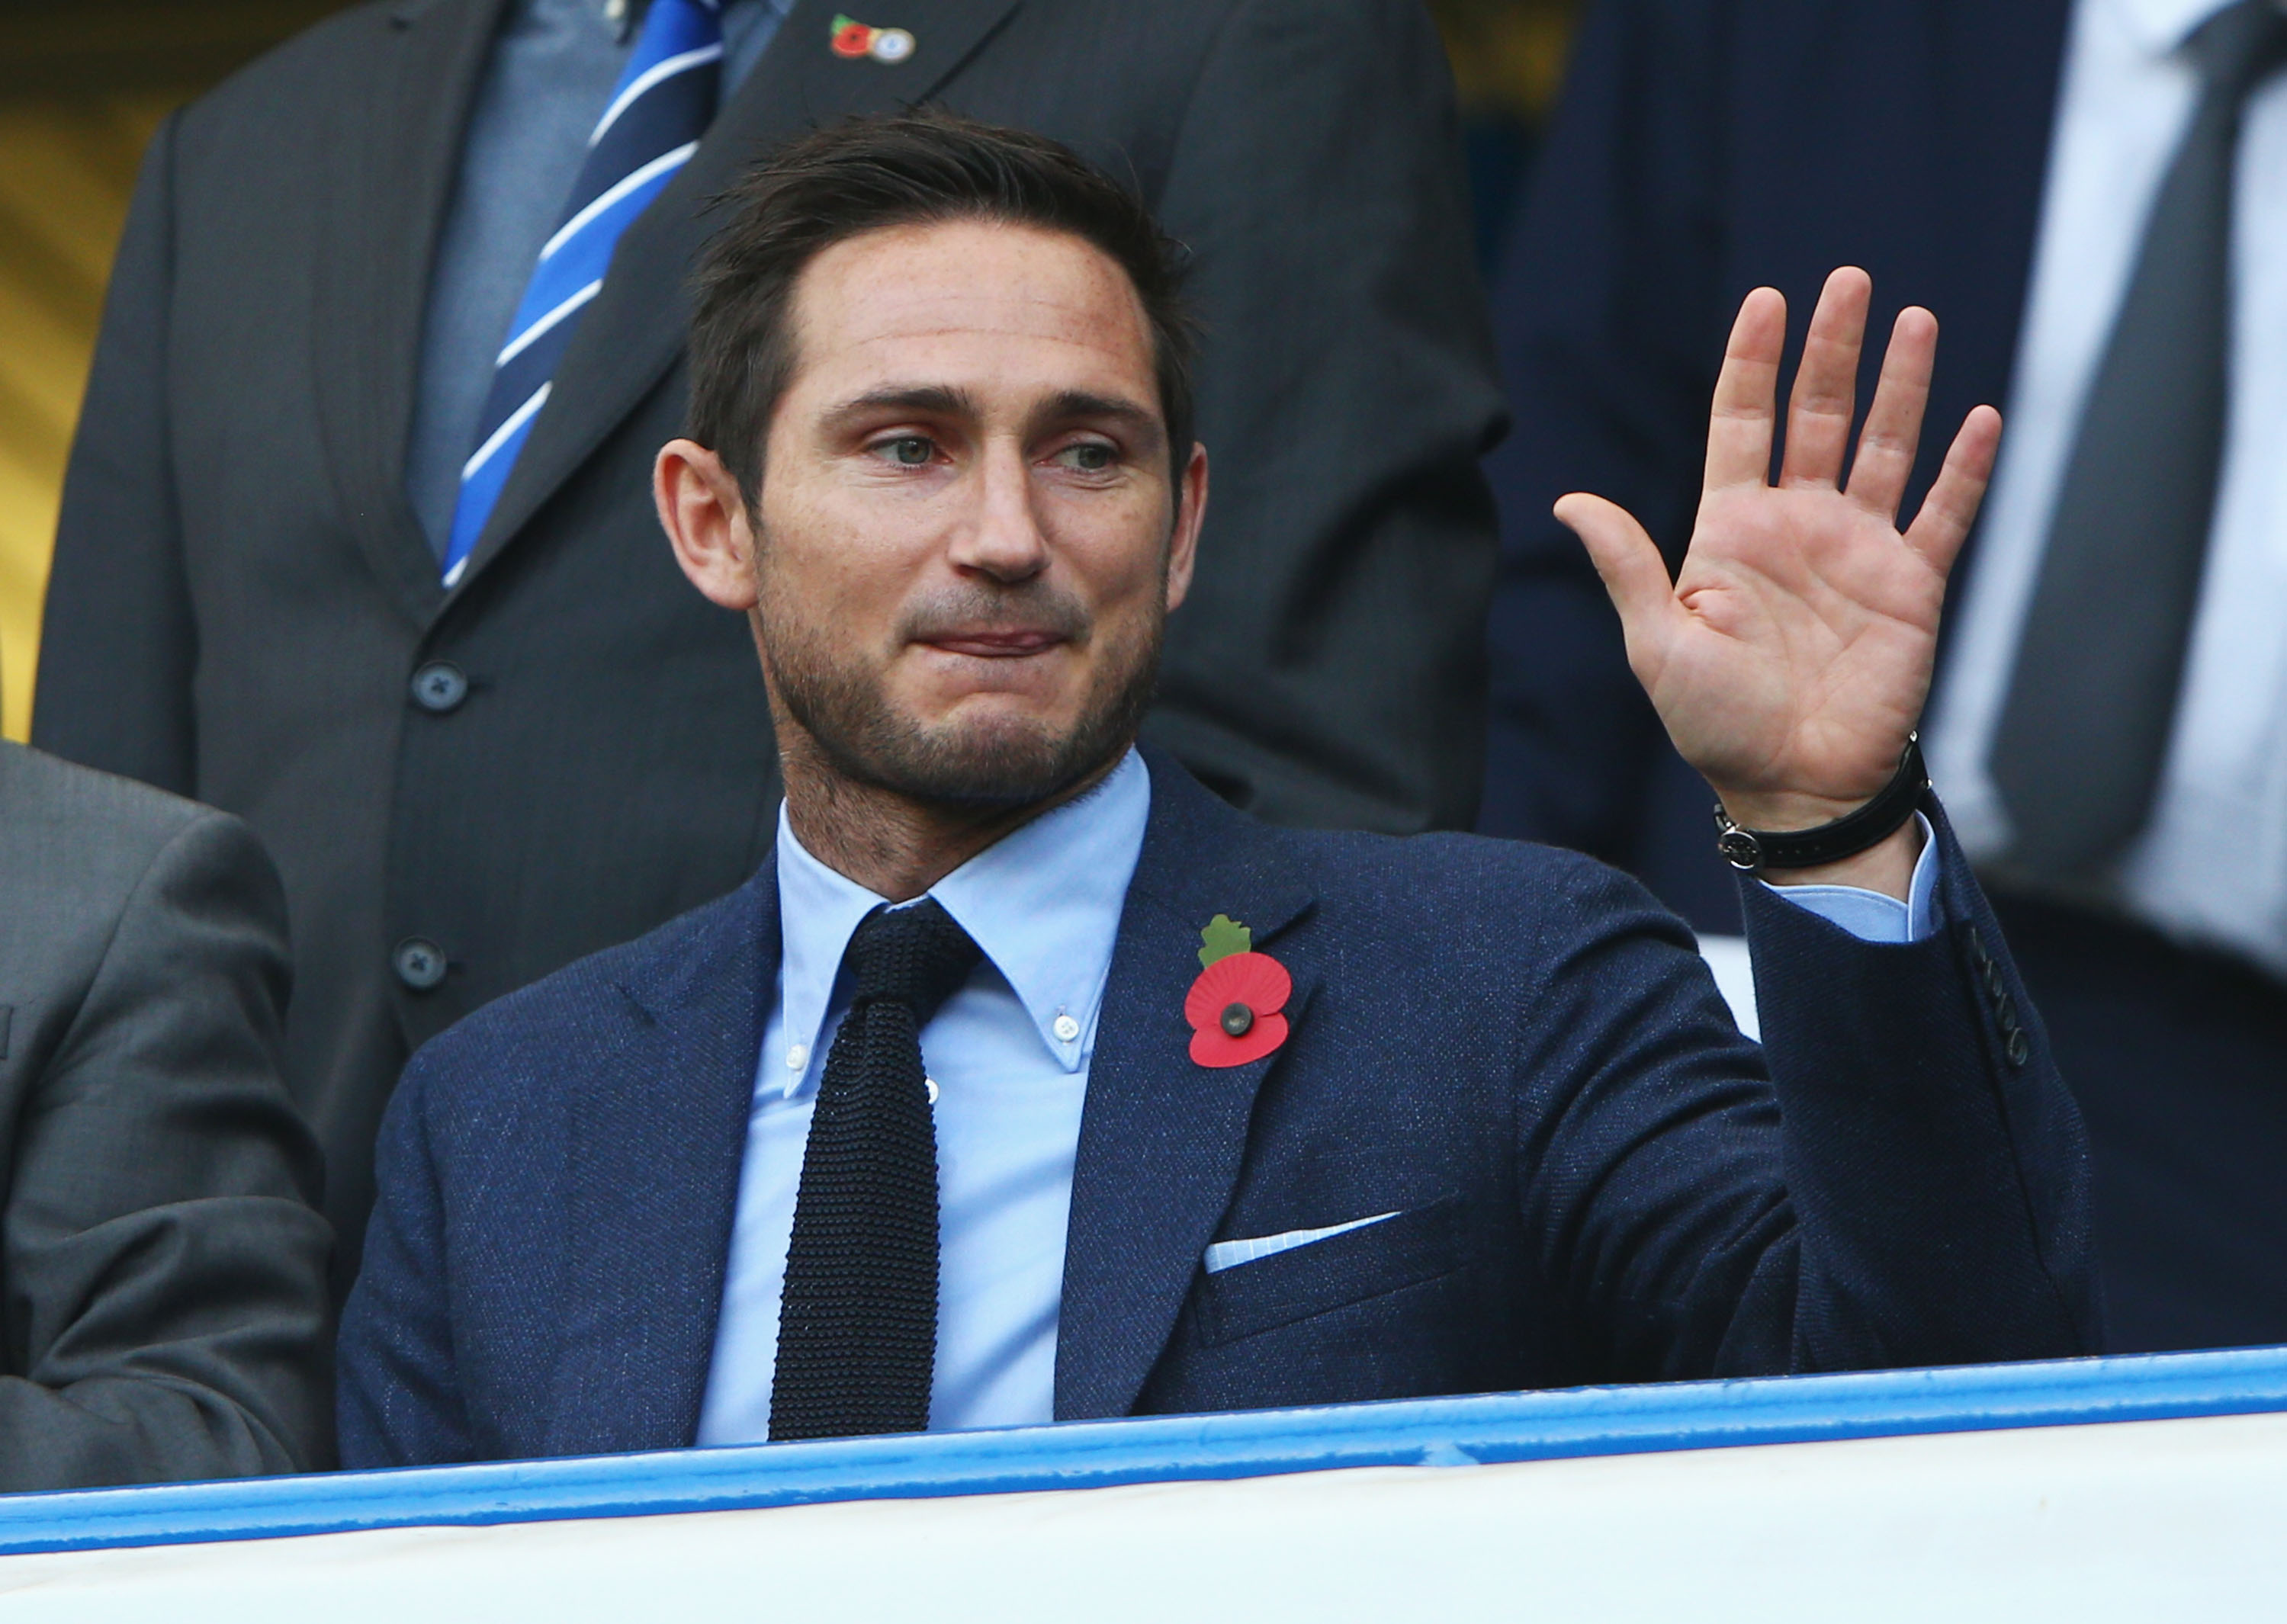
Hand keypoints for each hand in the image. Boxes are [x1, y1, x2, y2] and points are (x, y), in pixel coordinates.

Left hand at [1556, 268, 2000, 894]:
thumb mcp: (1656, 642)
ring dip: (1902, 385)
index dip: (1753, 363)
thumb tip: (1569, 501)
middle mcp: (1796, 525)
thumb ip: (1627, 564)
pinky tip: (1978, 416)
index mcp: (1730, 530)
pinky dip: (1963, 469)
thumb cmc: (1715, 724)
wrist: (1792, 786)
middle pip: (1817, 416)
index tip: (1766, 300)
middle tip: (1847, 282)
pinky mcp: (1910, 585)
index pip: (1742, 424)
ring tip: (1914, 319)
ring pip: (1885, 447)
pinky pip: (1943, 515)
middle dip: (1832, 349)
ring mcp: (1857, 549)